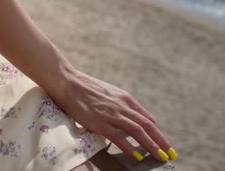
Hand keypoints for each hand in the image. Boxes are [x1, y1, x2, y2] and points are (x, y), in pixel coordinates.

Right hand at [53, 70, 177, 162]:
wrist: (68, 82)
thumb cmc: (84, 87)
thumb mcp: (108, 92)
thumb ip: (120, 104)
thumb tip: (129, 116)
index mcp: (125, 98)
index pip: (146, 118)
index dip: (157, 132)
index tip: (163, 143)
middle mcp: (122, 106)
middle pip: (147, 126)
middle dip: (161, 141)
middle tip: (170, 153)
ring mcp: (111, 114)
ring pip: (137, 132)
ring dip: (151, 146)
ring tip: (160, 157)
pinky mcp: (100, 122)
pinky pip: (118, 137)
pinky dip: (129, 147)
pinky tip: (136, 155)